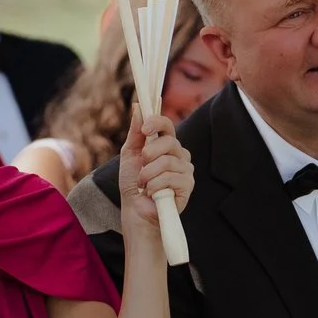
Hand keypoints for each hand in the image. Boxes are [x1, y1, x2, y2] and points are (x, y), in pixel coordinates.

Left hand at [117, 110, 194, 234]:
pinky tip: (152, 193)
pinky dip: (154, 186)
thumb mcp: (130, 154)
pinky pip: (170, 177)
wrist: (136, 210)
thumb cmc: (134, 183)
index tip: (145, 128)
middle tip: (142, 165)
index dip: (157, 122)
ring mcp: (186, 170)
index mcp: (167, 145)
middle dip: (149, 154)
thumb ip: (136, 132)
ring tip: (144, 184)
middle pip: (169, 142)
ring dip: (148, 174)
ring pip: (167, 161)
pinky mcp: (187, 185)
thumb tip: (138, 106)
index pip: (168, 126)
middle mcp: (179, 155)